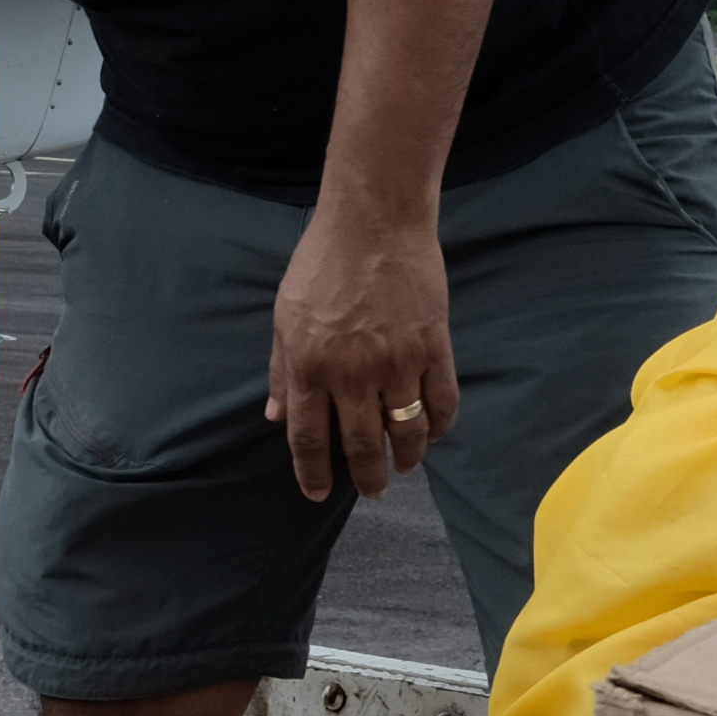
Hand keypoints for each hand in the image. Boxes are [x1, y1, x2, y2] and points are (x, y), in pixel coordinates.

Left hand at [265, 199, 455, 500]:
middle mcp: (352, 374)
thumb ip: (280, 369)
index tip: (317, 493)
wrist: (375, 222)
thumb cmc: (322, 262)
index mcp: (308, 367)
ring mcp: (396, 364)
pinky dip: (438, 426)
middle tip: (373, 490)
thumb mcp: (285, 315)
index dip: (312, 474)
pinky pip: (441, 403)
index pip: (308, 439)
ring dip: (406, 459)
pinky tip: (432, 433)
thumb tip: (275, 416)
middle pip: (362, 447)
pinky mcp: (433, 348)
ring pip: (406, 434)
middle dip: (368, 479)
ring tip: (404, 466)